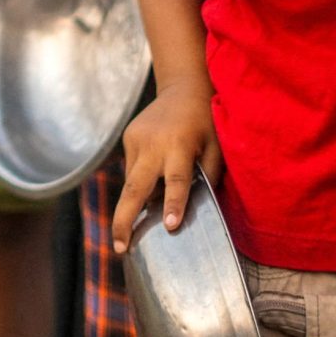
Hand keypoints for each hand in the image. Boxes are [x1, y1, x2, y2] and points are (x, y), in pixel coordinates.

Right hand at [112, 77, 221, 252]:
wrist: (183, 88)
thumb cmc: (207, 123)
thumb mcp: (217, 147)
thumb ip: (207, 177)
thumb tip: (194, 211)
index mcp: (180, 145)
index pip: (177, 180)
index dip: (175, 203)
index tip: (171, 226)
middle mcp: (153, 143)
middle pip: (135, 188)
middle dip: (124, 220)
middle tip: (118, 248)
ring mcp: (136, 140)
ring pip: (132, 183)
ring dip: (135, 204)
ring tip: (134, 224)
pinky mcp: (128, 139)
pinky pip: (132, 170)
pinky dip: (141, 182)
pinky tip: (154, 176)